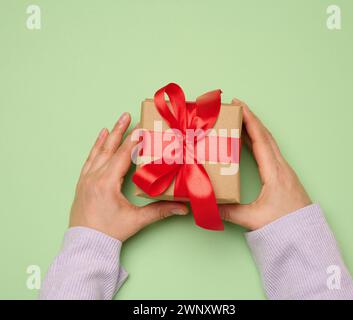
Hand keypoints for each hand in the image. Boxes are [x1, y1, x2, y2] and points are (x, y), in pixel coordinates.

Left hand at [69, 112, 187, 241]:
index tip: (142, 128)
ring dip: (107, 136)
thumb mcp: (136, 220)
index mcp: (107, 183)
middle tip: (126, 115)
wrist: (86, 244)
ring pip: (98, 152)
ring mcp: (86, 179)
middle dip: (119, 131)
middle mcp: (95, 177)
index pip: (123, 155)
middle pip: (110, 148)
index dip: (134, 141)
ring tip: (114, 123)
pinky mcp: (82, 183)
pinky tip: (99, 139)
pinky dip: (95, 148)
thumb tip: (182, 208)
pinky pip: (89, 160)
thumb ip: (160, 211)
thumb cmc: (110, 232)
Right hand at [219, 99, 310, 230]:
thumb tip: (208, 205)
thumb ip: (228, 212)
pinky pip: (270, 151)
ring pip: (268, 142)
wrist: (304, 235)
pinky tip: (249, 142)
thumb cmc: (284, 225)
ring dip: (255, 128)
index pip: (261, 139)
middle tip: (236, 107)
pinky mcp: (282, 175)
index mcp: (274, 172)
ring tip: (240, 120)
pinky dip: (258, 141)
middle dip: (251, 118)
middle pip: (265, 135)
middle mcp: (281, 167)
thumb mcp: (253, 218)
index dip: (250, 120)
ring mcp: (283, 170)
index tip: (240, 105)